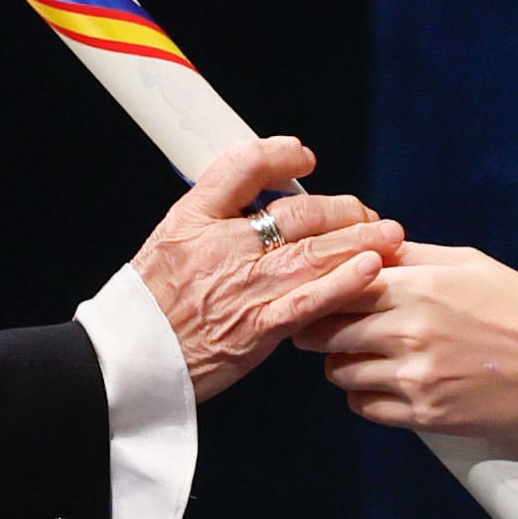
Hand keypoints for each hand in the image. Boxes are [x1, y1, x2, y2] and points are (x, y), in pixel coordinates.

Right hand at [134, 136, 404, 400]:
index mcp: (191, 220)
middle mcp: (218, 246)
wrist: (126, 363)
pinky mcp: (257, 328)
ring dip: (360, 240)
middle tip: (366, 213)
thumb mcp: (169, 245)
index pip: (242, 166)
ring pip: (312, 251)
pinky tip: (373, 270)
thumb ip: (212, 221)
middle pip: (295, 211)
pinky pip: (310, 300)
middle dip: (341, 209)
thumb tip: (259, 200)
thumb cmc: (150, 308)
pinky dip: (345, 282)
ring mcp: (240, 287)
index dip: (279, 155)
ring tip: (390, 235)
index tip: (304, 156)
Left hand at [317, 243, 517, 434]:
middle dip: (321, 328)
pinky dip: (365, 395)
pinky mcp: (426, 416)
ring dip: (345, 363)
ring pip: (339, 372)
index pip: (334, 287)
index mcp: (417, 288)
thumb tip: (366, 248)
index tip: (321, 294)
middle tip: (333, 327)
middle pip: (323, 332)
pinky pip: (364, 406)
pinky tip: (389, 381)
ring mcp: (415, 378)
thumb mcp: (468, 263)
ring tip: (371, 355)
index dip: (322, 290)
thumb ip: (411, 256)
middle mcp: (409, 333)